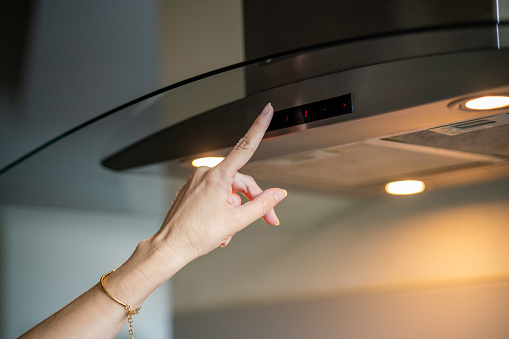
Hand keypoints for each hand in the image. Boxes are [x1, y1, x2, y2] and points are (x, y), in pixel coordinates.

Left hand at [151, 103, 286, 262]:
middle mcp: (206, 173)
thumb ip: (262, 204)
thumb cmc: (196, 235)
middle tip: (267, 220)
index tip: (266, 111)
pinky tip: (221, 226)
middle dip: (254, 201)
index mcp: (217, 176)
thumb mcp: (237, 221)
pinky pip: (216, 194)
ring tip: (230, 230)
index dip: (259, 127)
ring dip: (236, 209)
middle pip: (241, 181)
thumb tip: (278, 194)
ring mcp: (197, 181)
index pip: (245, 146)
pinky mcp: (192, 189)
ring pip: (229, 190)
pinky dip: (223, 208)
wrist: (170, 246)